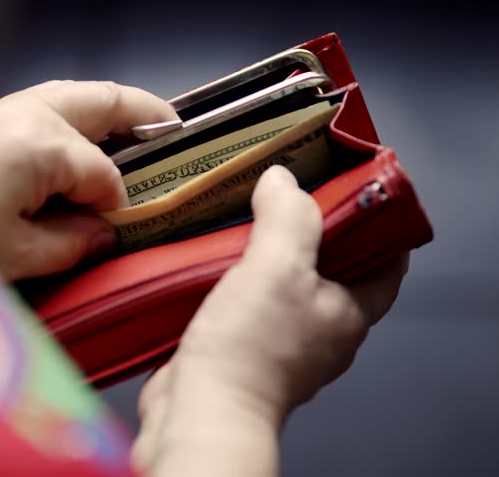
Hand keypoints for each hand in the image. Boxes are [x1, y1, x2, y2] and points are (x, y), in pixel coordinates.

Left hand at [0, 80, 176, 280]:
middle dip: (141, 114)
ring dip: (105, 114)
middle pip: (100, 102)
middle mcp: (24, 115)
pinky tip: (76, 151)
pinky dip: (71, 125)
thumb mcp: (15, 256)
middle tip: (176, 131)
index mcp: (41, 143)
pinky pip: (42, 112)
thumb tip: (100, 234)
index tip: (121, 229)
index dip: (119, 204)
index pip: (105, 173)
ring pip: (71, 100)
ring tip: (133, 136)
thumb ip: (70, 242)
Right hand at [133, 165, 408, 476]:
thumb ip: (289, 215)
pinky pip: (245, 303)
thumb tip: (282, 177)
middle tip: (286, 192)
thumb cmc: (252, 345)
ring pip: (281, 286)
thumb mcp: (279, 266)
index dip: (376, 225)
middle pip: (328, 269)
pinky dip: (232, 279)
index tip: (352, 189)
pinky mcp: (240, 349)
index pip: (385, 263)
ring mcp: (280, 343)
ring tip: (243, 215)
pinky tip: (210, 255)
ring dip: (264, 254)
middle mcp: (320, 331)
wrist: (201, 409)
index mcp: (348, 313)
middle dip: (309, 231)